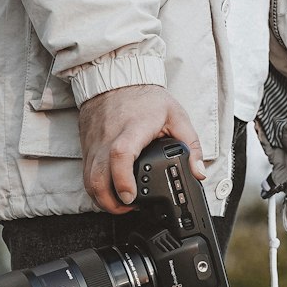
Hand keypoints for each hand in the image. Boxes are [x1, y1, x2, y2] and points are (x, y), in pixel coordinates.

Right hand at [78, 85, 205, 214]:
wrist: (115, 79)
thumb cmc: (145, 98)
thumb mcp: (176, 116)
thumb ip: (191, 145)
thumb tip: (199, 172)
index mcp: (132, 129)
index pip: (120, 155)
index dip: (123, 180)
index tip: (131, 197)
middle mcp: (108, 139)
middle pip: (99, 178)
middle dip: (111, 202)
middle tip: (130, 206)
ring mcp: (95, 146)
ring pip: (90, 182)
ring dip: (103, 200)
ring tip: (122, 204)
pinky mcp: (88, 150)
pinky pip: (87, 177)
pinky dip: (97, 190)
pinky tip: (111, 194)